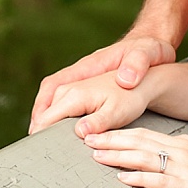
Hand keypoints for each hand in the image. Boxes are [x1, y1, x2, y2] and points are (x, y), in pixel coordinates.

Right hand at [30, 33, 175, 130]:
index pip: (54, 92)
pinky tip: (64, 130)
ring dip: (46, 116)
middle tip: (34, 143)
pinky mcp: (91, 86)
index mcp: (88, 70)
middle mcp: (81, 75)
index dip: (43, 114)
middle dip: (39, 119)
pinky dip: (59, 114)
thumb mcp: (146, 57)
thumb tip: (123, 82)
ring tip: (44, 140)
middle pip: (49, 96)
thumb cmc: (148, 51)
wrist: (153, 43)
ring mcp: (85, 80)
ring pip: (55, 97)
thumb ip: (135, 67)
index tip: (37, 135)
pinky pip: (67, 99)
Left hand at [84, 126, 187, 187]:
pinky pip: (158, 180)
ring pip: (143, 157)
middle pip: (139, 141)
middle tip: (88, 138)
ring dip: (118, 155)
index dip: (120, 133)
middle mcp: (180, 151)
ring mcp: (184, 167)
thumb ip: (183, 154)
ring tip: (97, 154)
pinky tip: (124, 177)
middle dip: (111, 139)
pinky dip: (139, 177)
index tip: (100, 132)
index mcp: (182, 144)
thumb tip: (163, 155)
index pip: (145, 134)